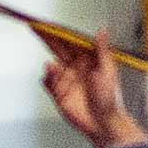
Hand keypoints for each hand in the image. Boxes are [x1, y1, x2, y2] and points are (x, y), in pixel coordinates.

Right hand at [41, 33, 144, 147]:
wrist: (102, 123)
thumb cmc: (110, 98)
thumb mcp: (108, 70)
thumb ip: (102, 50)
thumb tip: (102, 31)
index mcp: (87, 60)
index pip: (70, 42)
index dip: (60, 33)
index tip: (50, 24)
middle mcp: (75, 69)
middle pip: (57, 50)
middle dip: (47, 40)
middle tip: (37, 30)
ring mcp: (66, 81)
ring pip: (52, 67)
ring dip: (51, 66)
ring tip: (53, 67)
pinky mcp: (59, 93)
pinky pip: (48, 83)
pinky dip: (46, 80)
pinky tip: (49, 77)